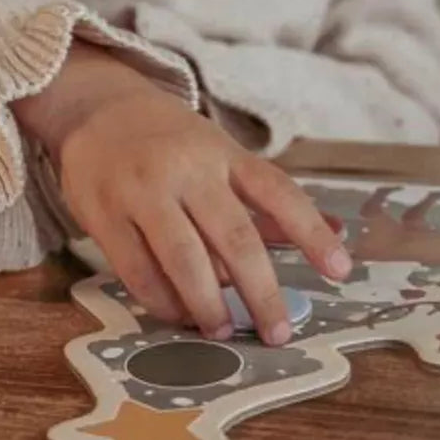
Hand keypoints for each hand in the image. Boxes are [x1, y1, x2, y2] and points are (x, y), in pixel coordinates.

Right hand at [51, 82, 351, 344]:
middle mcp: (186, 169)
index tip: (342, 270)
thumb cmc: (169, 139)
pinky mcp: (103, 213)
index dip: (312, 232)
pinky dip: (163, 302)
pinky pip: (138, 272)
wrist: (96, 108)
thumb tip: (336, 234)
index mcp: (222, 152)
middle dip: (262, 292)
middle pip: (235, 238)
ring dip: (210, 306)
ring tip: (223, 329)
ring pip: (185, 261)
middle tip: (278, 331)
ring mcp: (142, 191)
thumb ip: (267, 201)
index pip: (277, 192)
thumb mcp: (219, 154)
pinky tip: (177, 314)